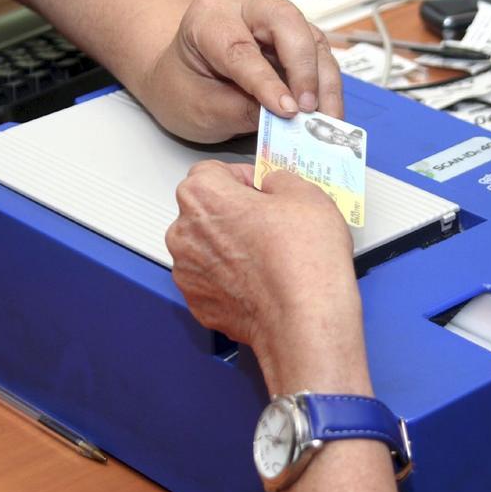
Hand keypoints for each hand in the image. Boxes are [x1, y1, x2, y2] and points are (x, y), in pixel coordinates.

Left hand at [136, 0, 343, 143]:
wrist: (182, 81)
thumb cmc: (182, 89)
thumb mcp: (200, 108)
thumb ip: (240, 110)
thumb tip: (285, 117)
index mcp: (208, 19)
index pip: (241, 47)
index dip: (266, 81)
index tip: (286, 109)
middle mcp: (245, 9)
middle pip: (286, 21)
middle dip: (302, 66)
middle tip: (308, 108)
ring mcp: (274, 22)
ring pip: (311, 38)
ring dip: (323, 80)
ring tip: (328, 118)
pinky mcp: (295, 40)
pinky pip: (319, 56)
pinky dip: (327, 86)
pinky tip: (329, 112)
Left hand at [165, 161, 370, 394]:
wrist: (304, 319)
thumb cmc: (304, 260)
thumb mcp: (306, 193)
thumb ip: (280, 179)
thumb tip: (273, 185)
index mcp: (202, 195)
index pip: (214, 172)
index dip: (244, 179)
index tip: (264, 190)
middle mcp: (184, 232)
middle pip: (206, 211)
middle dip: (235, 214)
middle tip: (272, 225)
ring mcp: (187, 272)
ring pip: (208, 248)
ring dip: (231, 248)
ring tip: (270, 258)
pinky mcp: (198, 303)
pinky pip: (213, 281)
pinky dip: (231, 279)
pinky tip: (262, 282)